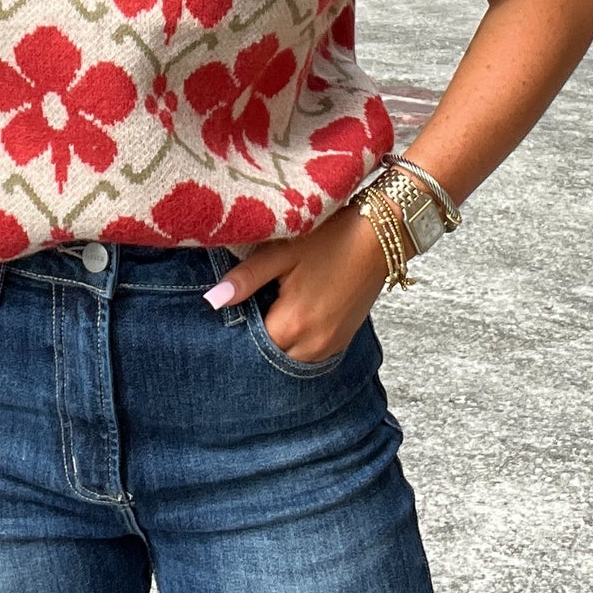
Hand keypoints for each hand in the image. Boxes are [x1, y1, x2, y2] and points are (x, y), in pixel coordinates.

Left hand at [206, 205, 389, 361]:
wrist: (380, 235)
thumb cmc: (330, 237)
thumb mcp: (282, 250)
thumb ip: (247, 278)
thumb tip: (213, 301)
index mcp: (292, 324)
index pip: (250, 344)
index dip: (238, 326)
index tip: (236, 307)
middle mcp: (313, 345)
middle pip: (271, 355)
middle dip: (257, 337)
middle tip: (253, 305)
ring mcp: (331, 346)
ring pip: (290, 357)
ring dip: (279, 340)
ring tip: (273, 306)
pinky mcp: (343, 341)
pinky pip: (310, 353)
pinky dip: (297, 340)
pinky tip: (294, 311)